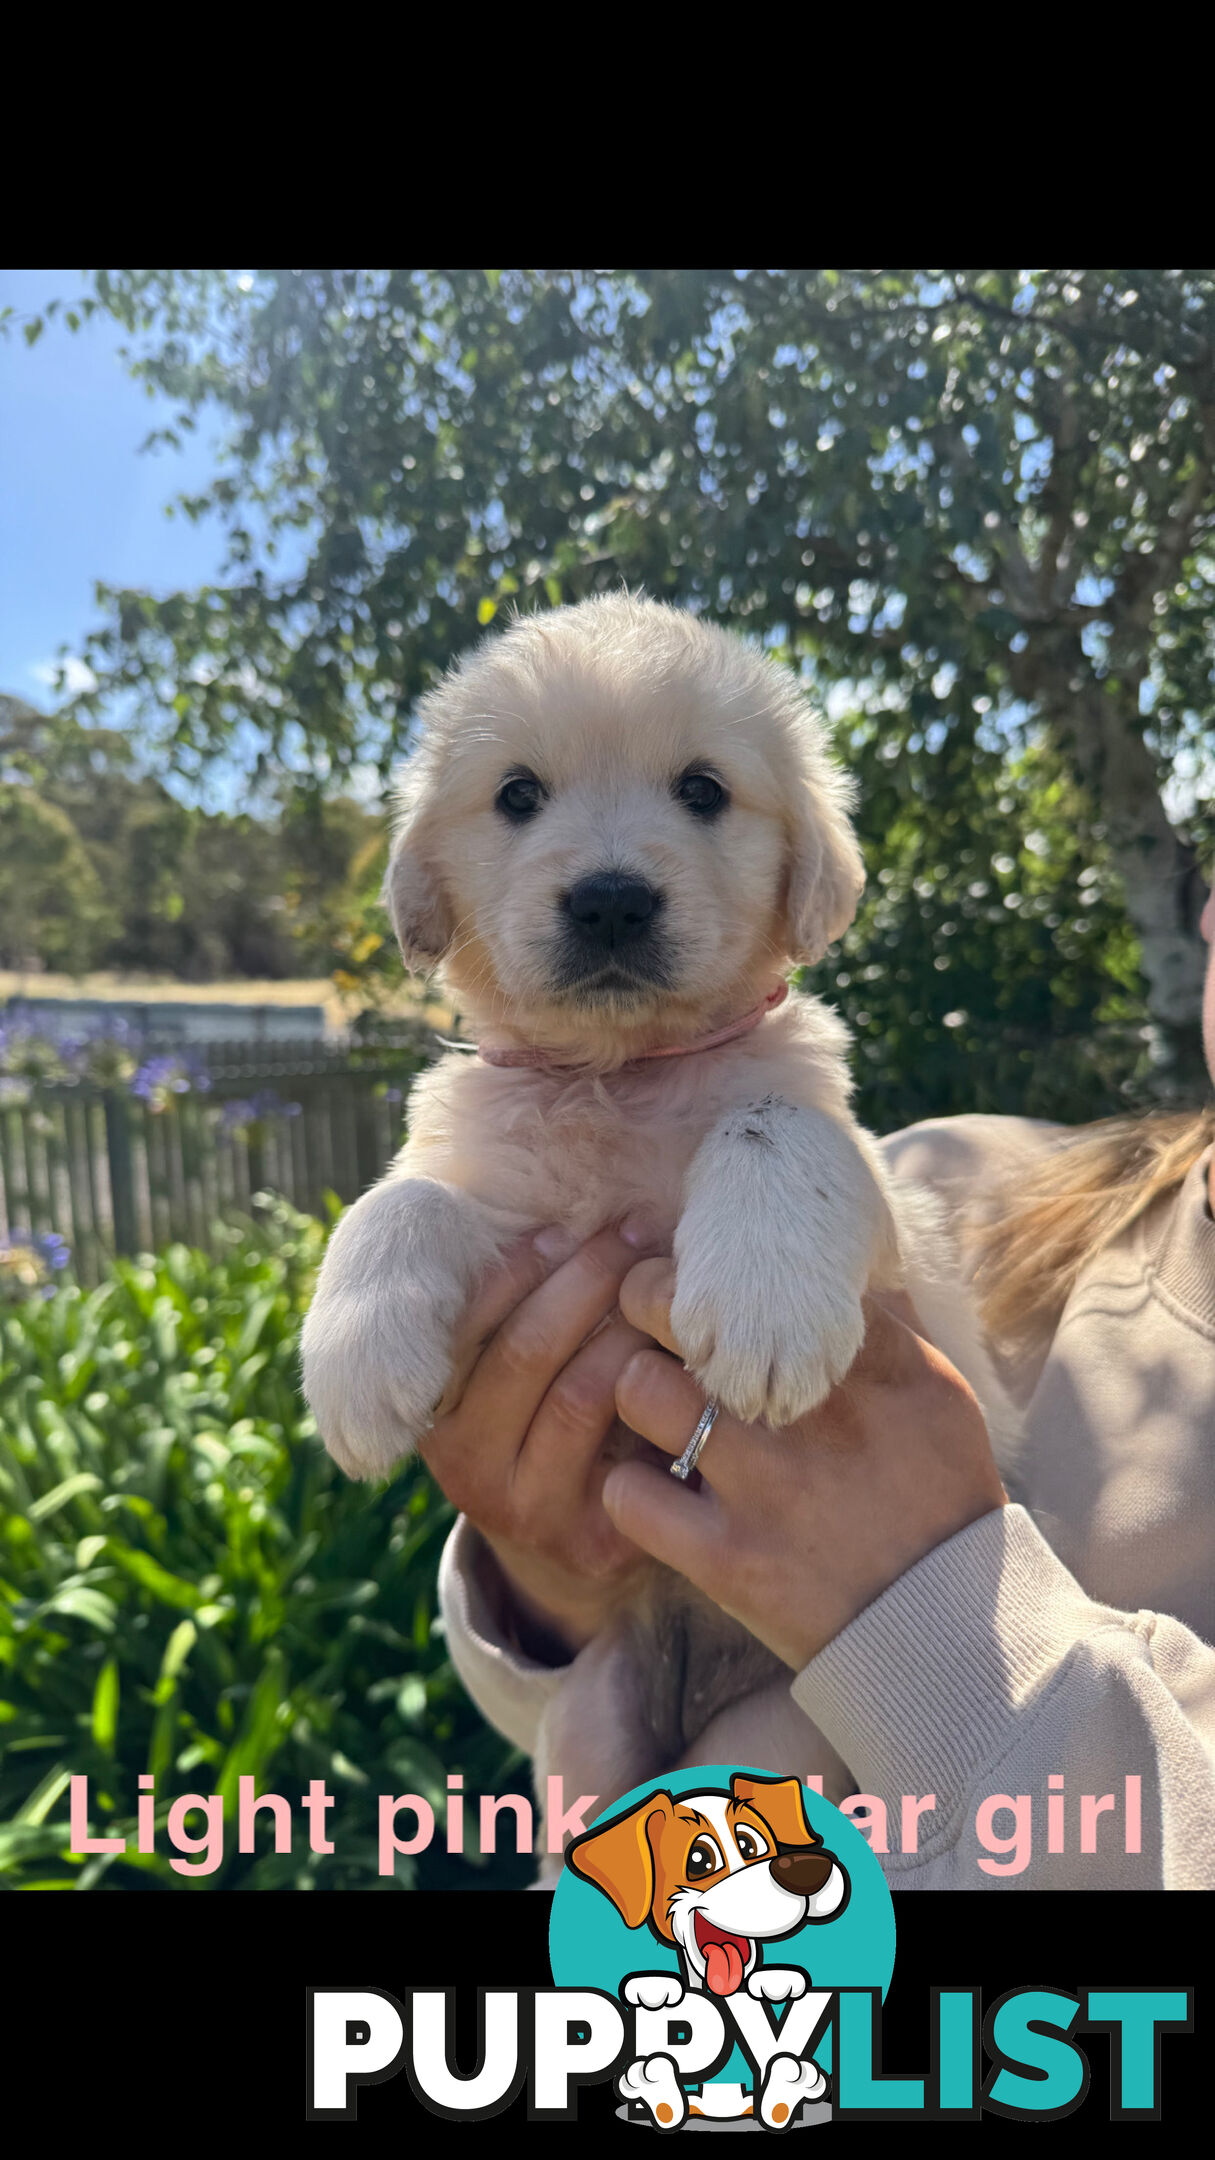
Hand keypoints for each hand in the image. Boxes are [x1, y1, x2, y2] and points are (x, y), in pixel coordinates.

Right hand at [419, 1224, 659, 1657]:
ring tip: (660, 1282)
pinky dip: (663, 1385)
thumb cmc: (537, 1404)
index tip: (568, 1225)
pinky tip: (685, 1349)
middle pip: (526, 1352)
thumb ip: (494, 1298)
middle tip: (633, 1234)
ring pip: (582, 1393)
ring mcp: (525, 1510)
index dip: (519, 1267)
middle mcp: (461, 1466)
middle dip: (585, 1281)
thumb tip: (526, 1210)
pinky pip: (635, 1446)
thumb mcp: (499, 1352)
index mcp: (428, 1407)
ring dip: (629, 1325)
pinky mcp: (592, 1541)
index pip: (464, 1322)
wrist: (574, 1527)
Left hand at [603, 1262, 1006, 1672]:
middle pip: (681, 1315)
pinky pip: (627, 1493)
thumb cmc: (938, 1496)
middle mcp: (812, 1413)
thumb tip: (834, 1268)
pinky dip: (627, 1487)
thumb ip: (880, 1330)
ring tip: (651, 1407)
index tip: (693, 1284)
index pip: (760, 1277)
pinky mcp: (728, 1559)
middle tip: (641, 1324)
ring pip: (640, 1389)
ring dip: (633, 1391)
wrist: (944, 1626)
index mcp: (869, 1362)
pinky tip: (651, 1487)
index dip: (705, 1269)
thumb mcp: (936, 1394)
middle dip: (646, 1308)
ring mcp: (766, 1486)